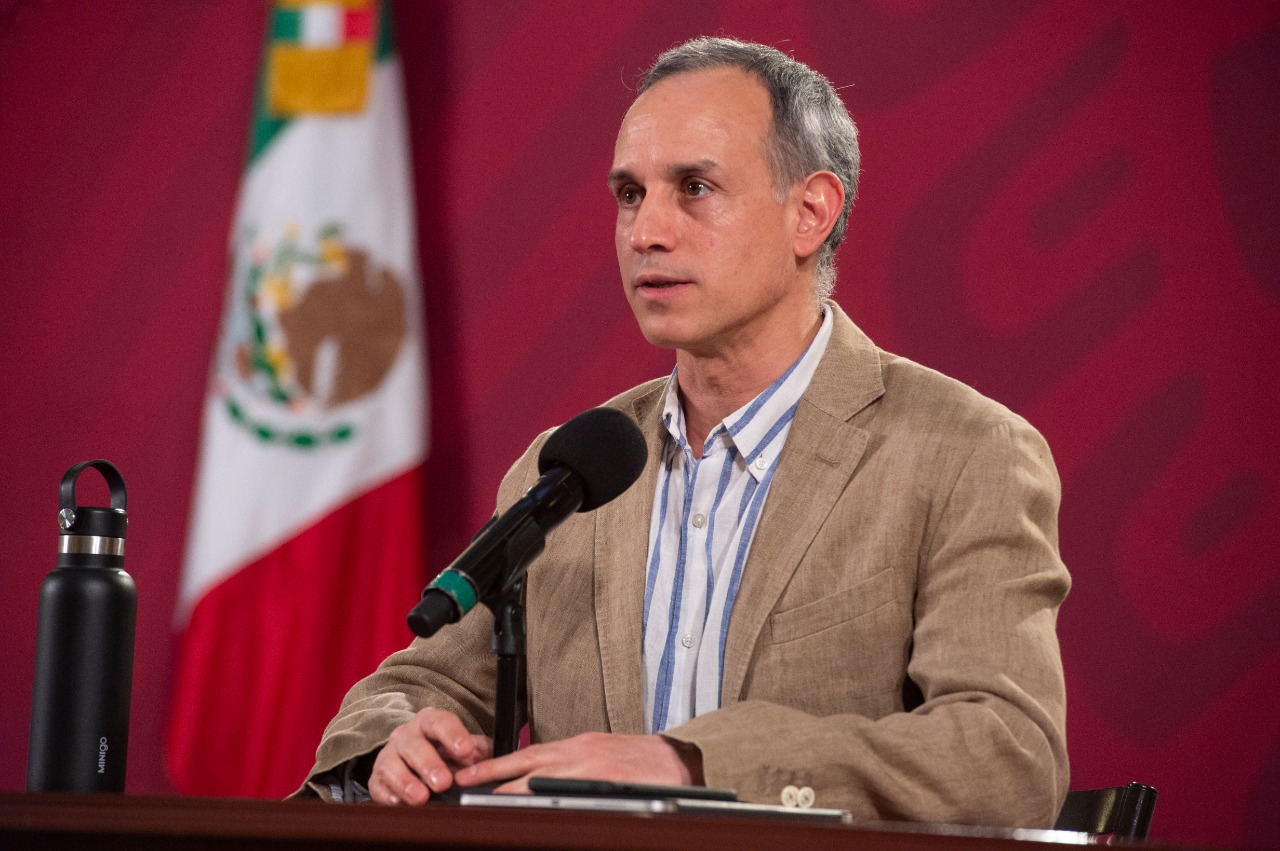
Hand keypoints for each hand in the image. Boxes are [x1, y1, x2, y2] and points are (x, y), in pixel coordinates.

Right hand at [368, 707, 492, 804]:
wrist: (418, 763)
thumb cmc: (446, 754)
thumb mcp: (467, 749)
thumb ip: (480, 752)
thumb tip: (492, 762)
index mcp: (430, 722)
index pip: (440, 722)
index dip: (453, 735)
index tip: (466, 751)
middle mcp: (407, 734)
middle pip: (414, 744)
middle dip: (429, 763)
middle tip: (444, 782)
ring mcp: (389, 755)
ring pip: (392, 763)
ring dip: (406, 781)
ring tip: (421, 797)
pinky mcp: (377, 777)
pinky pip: (378, 784)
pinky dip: (387, 794)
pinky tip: (399, 802)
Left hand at [454, 732, 701, 792]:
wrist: (674, 760)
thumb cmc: (638, 758)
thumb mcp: (598, 751)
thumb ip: (570, 762)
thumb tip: (539, 776)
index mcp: (575, 747)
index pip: (525, 754)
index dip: (495, 765)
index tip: (469, 773)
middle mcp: (577, 756)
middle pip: (526, 767)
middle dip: (492, 778)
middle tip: (463, 786)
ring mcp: (589, 772)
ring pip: (541, 782)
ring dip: (510, 792)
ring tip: (484, 802)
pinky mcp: (604, 787)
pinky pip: (567, 797)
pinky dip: (545, 804)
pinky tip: (530, 814)